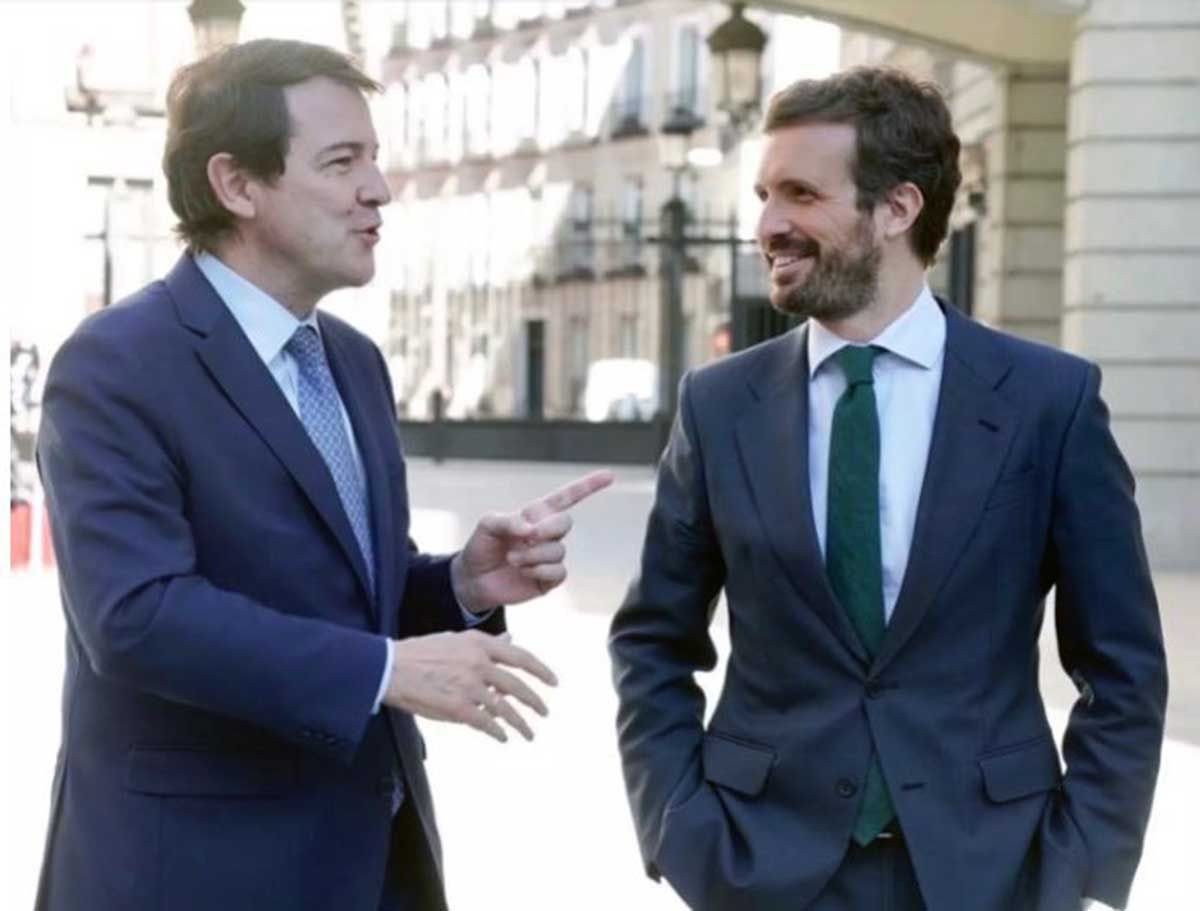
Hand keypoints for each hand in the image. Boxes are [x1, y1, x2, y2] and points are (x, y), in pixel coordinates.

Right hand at [383, 630, 556, 741]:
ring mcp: (470, 686)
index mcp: (479, 644)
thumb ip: (486, 643)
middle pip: (517, 686)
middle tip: (545, 712)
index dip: (541, 671)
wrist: (390, 669)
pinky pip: (487, 723)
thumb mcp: (456, 639)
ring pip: (505, 709)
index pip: (521, 657)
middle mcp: (479, 663)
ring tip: (529, 733)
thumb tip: (511, 639)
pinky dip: (498, 732)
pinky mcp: (458, 708)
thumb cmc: (420, 653)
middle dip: (535, 701)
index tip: (554, 682)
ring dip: (520, 723)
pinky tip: (503, 737)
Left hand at [451, 469, 613, 612]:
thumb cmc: (481, 547)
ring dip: (532, 555)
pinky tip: (524, 572)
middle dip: (547, 528)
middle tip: (526, 537)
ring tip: (513, 559)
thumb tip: (530, 528)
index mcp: (536, 515)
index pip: (567, 497)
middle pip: (566, 523)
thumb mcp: (487, 526)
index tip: (609, 475)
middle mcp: (547, 534)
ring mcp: (550, 556)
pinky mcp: (549, 579)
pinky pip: (559, 572)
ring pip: (558, 550)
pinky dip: (539, 571)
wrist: (473, 580)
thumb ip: (508, 521)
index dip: (588, 486)